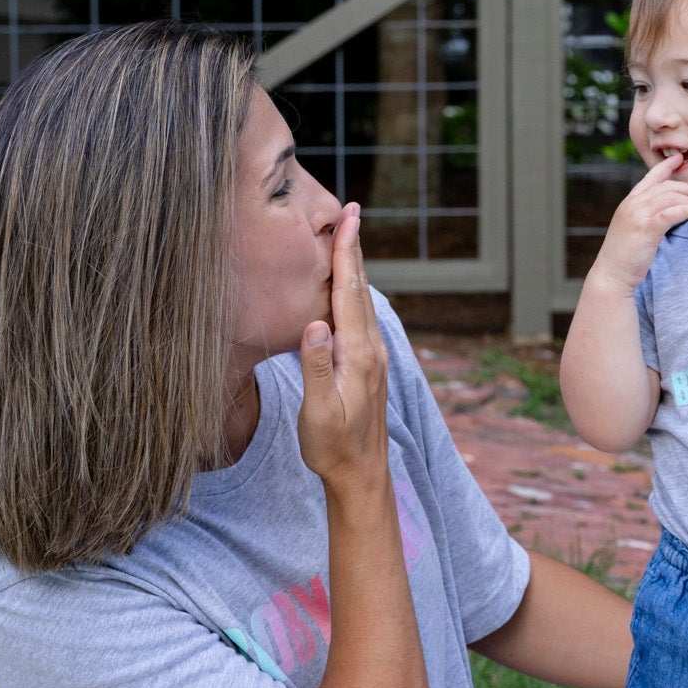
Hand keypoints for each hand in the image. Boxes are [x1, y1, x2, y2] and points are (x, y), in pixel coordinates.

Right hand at [296, 204, 389, 487]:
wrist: (361, 475)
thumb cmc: (333, 447)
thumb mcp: (319, 412)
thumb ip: (317, 367)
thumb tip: (315, 324)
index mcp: (357, 354)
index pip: (350, 293)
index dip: (347, 254)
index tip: (348, 219)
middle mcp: (370, 349)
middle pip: (360, 288)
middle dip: (353, 248)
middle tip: (351, 212)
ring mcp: (372, 357)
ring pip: (361, 301)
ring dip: (354, 267)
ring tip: (347, 238)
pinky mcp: (368, 365)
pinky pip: (359, 316)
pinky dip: (352, 291)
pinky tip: (346, 288)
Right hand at [590, 153, 687, 292]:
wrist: (612, 275)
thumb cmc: (625, 257)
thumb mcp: (634, 230)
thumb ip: (647, 216)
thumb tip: (667, 212)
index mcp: (629, 203)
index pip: (650, 177)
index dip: (665, 166)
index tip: (679, 158)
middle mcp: (632, 204)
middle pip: (667, 186)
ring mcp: (638, 214)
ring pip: (671, 197)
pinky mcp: (646, 227)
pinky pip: (672, 212)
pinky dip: (687, 211)